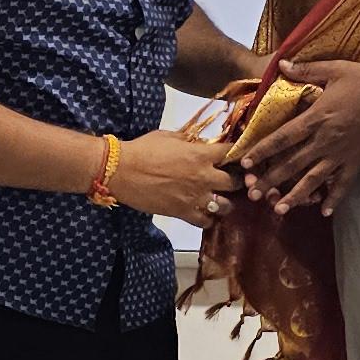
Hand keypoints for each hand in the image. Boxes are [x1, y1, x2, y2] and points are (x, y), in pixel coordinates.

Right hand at [107, 130, 240, 226]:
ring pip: (225, 206)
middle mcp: (203, 177)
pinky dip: (208, 219)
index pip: (231, 152)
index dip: (237, 154)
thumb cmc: (143, 149)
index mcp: (200, 154)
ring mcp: (195, 197)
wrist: (122, 171)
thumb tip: (200, 144)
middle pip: (235, 182)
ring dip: (225, 202)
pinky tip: (204, 214)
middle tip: (232, 181)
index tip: (236, 156)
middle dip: (237, 181)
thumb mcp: (169, 137)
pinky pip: (205, 222)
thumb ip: (189, 142)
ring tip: (221, 200)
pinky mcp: (183, 213)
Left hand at [235, 59, 359, 215]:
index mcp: (317, 117)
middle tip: (252, 193)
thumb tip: (281, 64)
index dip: (263, 149)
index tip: (245, 161)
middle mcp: (326, 140)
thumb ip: (306, 70)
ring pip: (314, 179)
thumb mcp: (335, 69)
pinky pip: (343, 184)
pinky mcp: (357, 161)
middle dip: (271, 179)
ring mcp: (341, 154)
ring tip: (279, 210)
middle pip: (293, 163)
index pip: (283, 137)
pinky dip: (334, 199)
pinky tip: (324, 213)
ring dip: (296, 196)